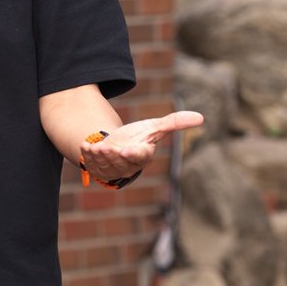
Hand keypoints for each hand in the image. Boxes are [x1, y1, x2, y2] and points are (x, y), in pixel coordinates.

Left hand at [80, 110, 202, 182]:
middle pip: (119, 161)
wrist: (117, 146)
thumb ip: (174, 123)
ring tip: (95, 147)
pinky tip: (85, 146)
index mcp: (142, 155)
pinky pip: (91, 162)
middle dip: (112, 155)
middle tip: (106, 147)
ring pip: (104, 163)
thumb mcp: (154, 128)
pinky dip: (87, 154)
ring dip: (98, 156)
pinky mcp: (98, 167)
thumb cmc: (138, 138)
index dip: (134, 154)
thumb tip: (201, 117)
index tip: (128, 150)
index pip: (140, 156)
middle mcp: (127, 165)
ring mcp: (112, 168)